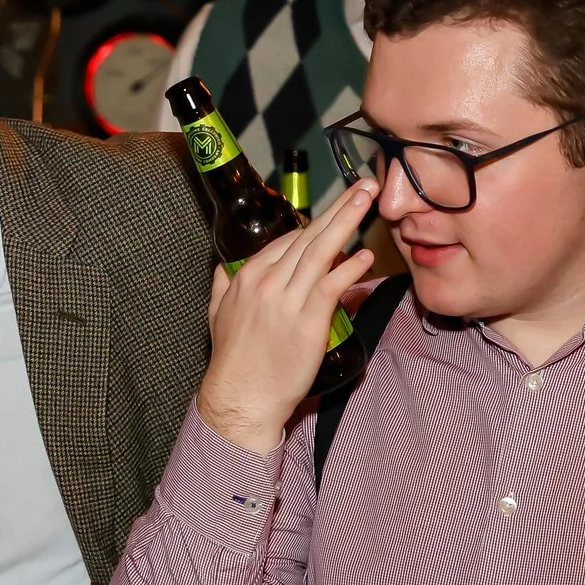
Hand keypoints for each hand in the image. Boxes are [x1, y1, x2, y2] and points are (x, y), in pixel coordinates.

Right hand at [194, 178, 378, 455]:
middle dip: (339, 207)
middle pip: (308, 236)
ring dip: (348, 222)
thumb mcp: (216, 314)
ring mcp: (288, 301)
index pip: (286, 241)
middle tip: (364, 186)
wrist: (241, 398)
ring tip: (368, 201)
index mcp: (247, 277)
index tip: (336, 213)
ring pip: (321, 252)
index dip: (315, 226)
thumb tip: (224, 267)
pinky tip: (364, 256)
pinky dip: (349, 268)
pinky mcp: (308, 322)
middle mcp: (268, 283)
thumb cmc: (233, 362)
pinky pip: (332, 285)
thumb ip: (222, 285)